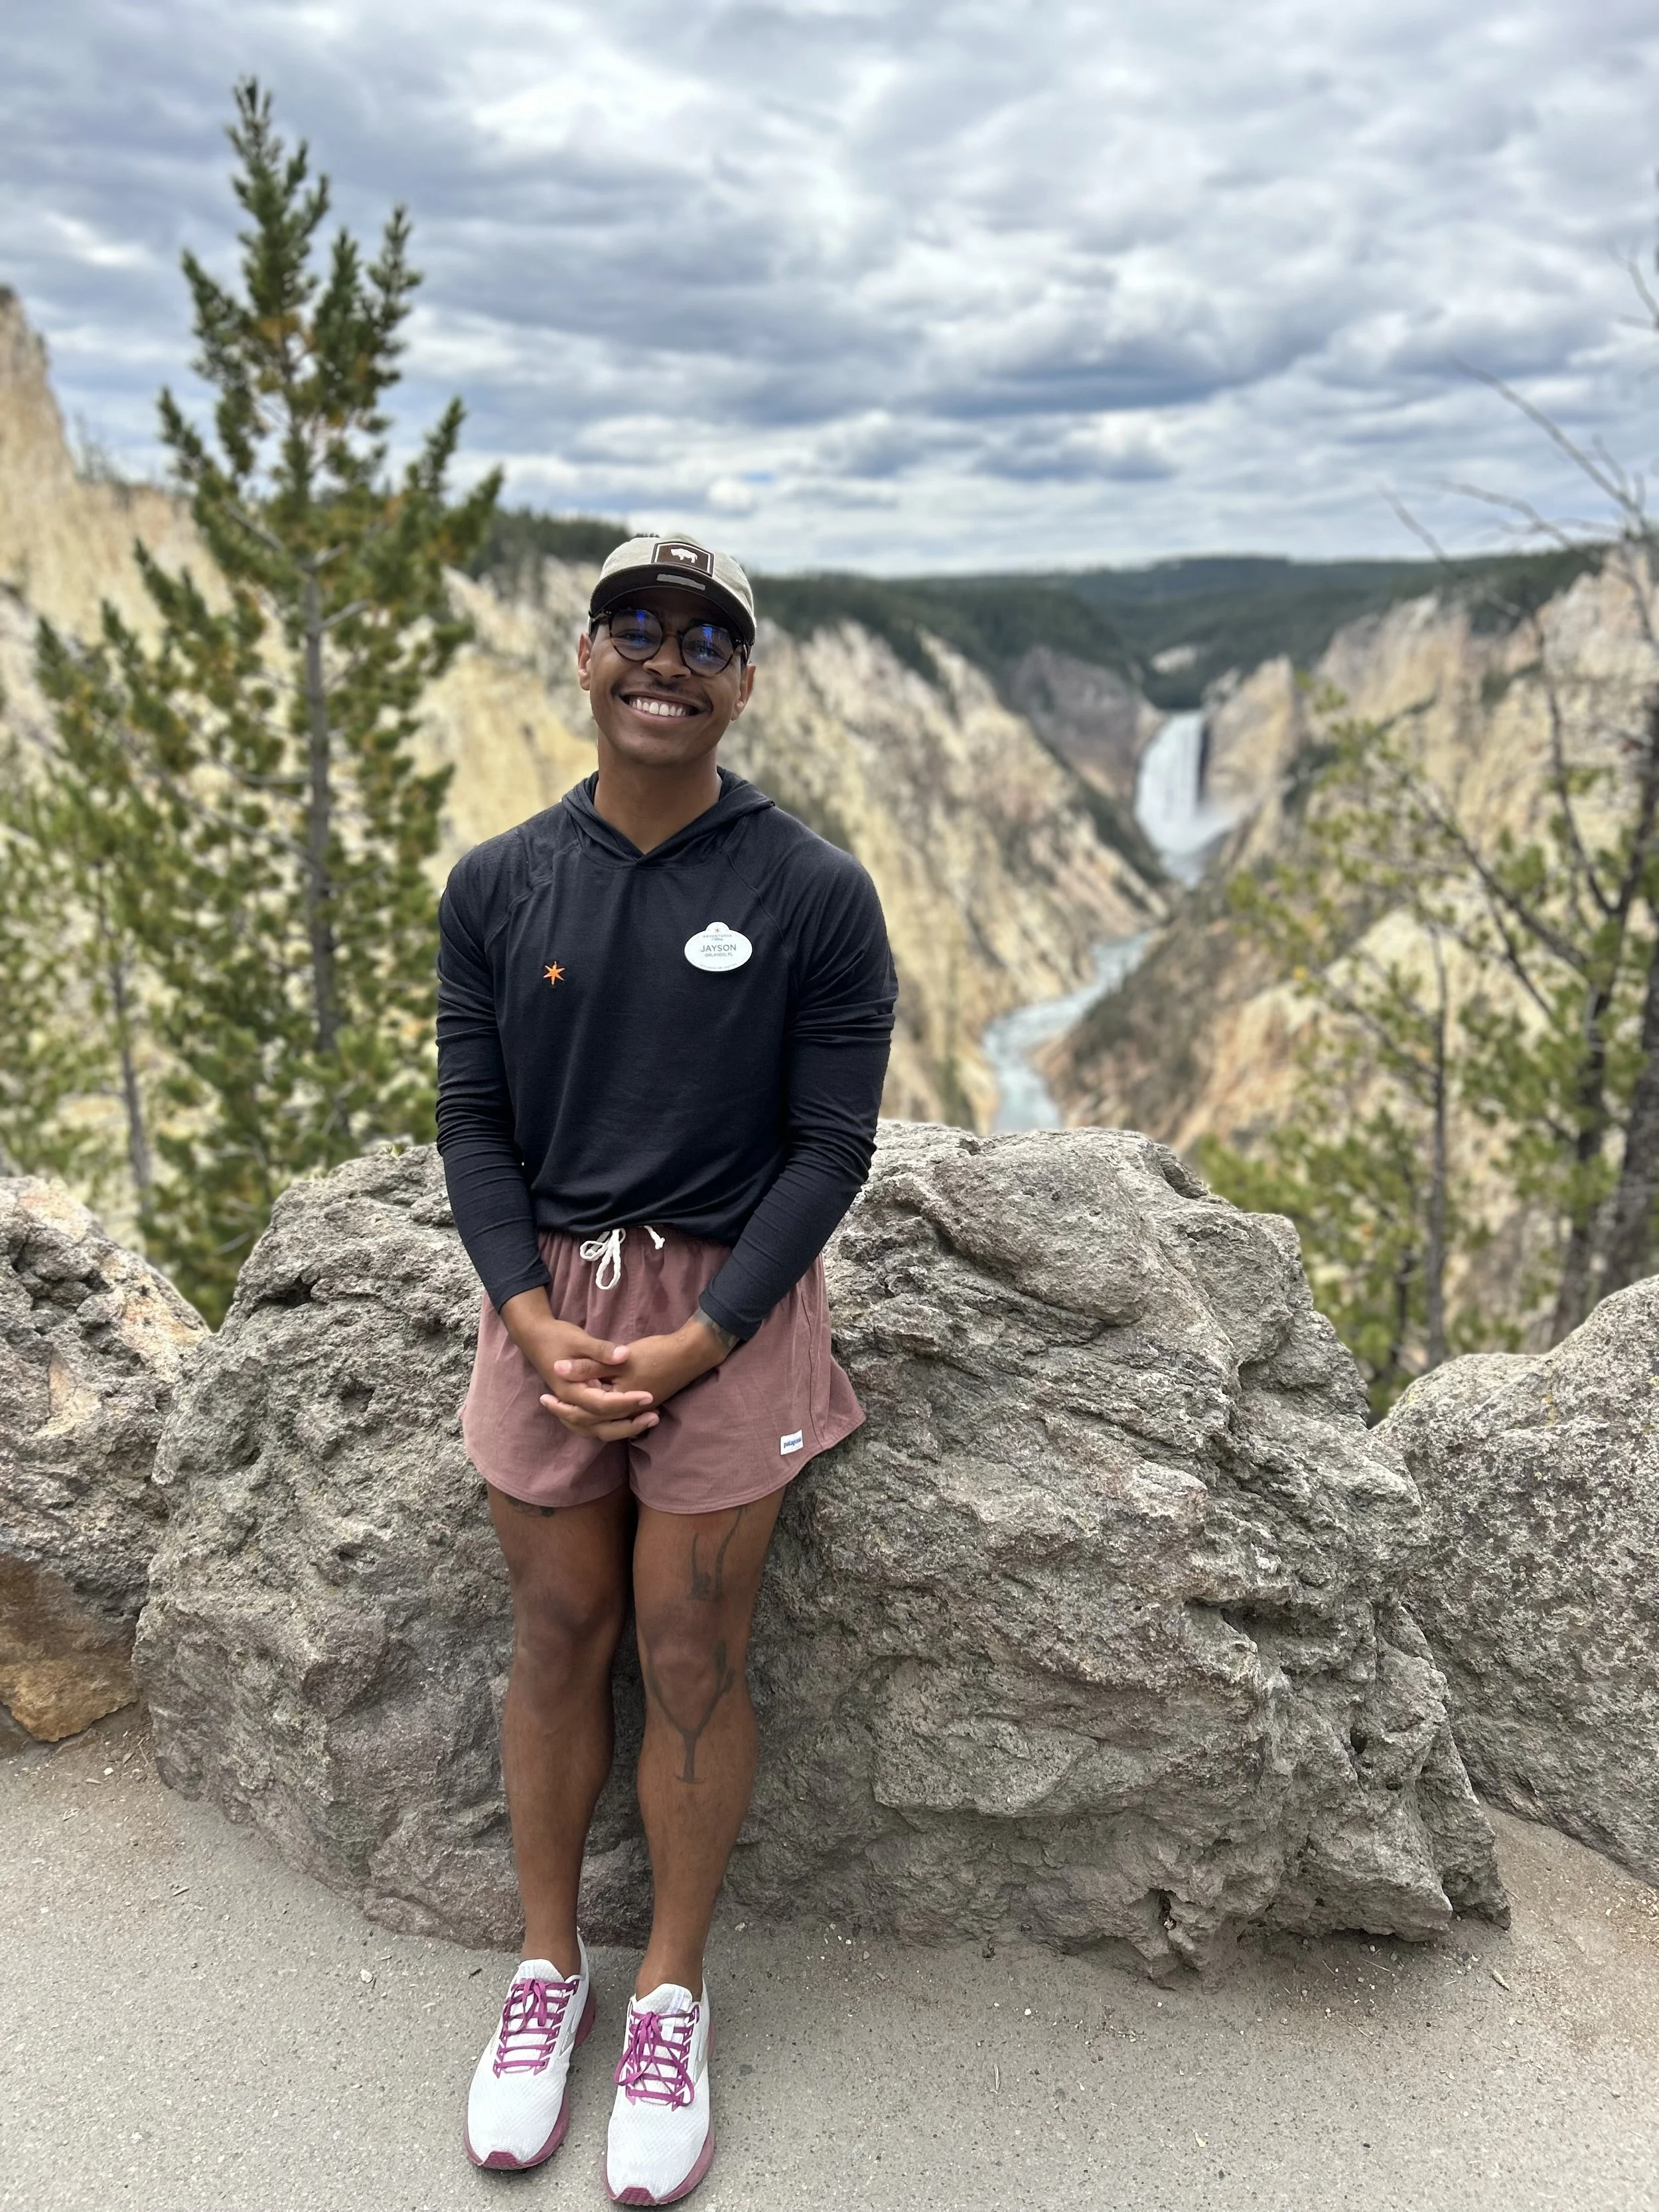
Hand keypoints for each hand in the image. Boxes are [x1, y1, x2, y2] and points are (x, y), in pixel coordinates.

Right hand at [499, 1292, 655, 1441]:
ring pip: (597, 1429)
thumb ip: (601, 1350)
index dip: (626, 1402)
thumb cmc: (557, 1336)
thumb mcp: (580, 1339)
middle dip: (629, 1423)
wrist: (535, 1337)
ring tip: (648, 1421)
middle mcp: (571, 1403)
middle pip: (600, 1425)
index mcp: (570, 1390)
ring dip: (622, 1428)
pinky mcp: (578, 1402)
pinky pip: (593, 1423)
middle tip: (655, 1415)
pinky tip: (630, 1421)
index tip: (648, 1396)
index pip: (602, 1405)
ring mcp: (572, 1405)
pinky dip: (611, 1425)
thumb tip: (624, 1355)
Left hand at [539, 1317, 730, 1437]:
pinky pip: (613, 1417)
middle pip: (592, 1425)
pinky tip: (591, 1402)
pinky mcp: (640, 1404)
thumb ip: (588, 1367)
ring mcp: (635, 1410)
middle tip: (549, 1403)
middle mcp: (626, 1413)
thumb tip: (557, 1368)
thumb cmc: (655, 1354)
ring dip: (583, 1417)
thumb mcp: (618, 1359)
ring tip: (564, 1407)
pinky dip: (598, 1414)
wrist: (689, 1354)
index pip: (585, 1414)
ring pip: (603, 1424)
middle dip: (569, 1416)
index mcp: (618, 1403)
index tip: (545, 1397)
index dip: (563, 1406)